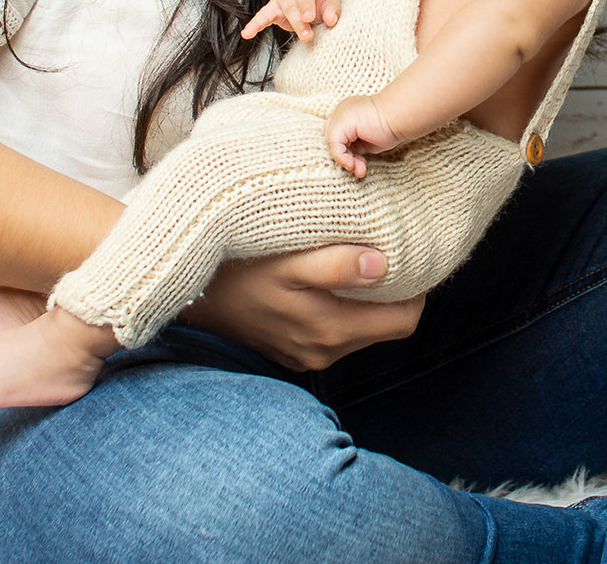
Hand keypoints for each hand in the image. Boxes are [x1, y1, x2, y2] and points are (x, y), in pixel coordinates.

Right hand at [181, 245, 424, 371]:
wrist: (187, 296)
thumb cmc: (237, 270)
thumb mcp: (286, 260)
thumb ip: (335, 265)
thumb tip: (383, 267)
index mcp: (331, 331)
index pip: (405, 321)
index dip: (418, 290)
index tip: (414, 257)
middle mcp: (324, 352)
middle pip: (388, 327)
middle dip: (398, 294)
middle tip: (395, 252)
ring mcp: (308, 355)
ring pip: (364, 329)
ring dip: (370, 301)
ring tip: (365, 261)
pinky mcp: (293, 351)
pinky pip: (338, 333)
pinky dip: (345, 309)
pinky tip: (333, 282)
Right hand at [241, 0, 340, 40]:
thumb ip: (331, 8)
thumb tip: (330, 20)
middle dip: (305, 5)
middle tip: (310, 18)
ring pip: (287, 5)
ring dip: (295, 21)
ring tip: (306, 35)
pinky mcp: (273, 6)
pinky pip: (263, 15)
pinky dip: (255, 24)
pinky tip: (247, 33)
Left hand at [324, 94, 402, 178]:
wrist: (400, 116)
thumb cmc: (391, 127)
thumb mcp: (368, 140)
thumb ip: (356, 145)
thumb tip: (349, 160)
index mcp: (348, 112)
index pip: (337, 136)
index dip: (345, 152)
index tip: (360, 164)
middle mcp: (341, 111)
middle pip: (332, 139)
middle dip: (344, 157)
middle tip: (357, 168)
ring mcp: (340, 115)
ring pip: (332, 144)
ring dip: (346, 161)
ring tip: (358, 170)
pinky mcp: (341, 122)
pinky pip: (334, 145)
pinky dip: (343, 158)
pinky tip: (354, 165)